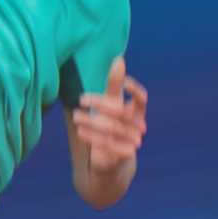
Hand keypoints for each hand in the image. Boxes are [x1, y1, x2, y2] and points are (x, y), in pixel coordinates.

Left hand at [72, 56, 147, 175]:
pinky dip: (93, 137)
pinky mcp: (124, 154)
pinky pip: (108, 144)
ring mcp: (134, 141)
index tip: (124, 82)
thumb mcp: (112, 102)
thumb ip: (115, 83)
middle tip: (81, 98)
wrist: (111, 159)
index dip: (134, 90)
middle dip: (100, 104)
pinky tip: (80, 131)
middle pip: (120, 112)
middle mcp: (139, 126)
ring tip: (75, 115)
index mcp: (139, 111)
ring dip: (91, 121)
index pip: (142, 98)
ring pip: (111, 128)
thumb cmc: (111, 123)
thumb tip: (119, 59)